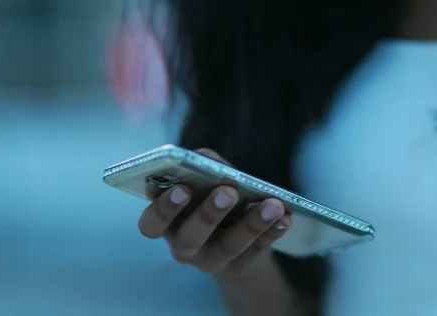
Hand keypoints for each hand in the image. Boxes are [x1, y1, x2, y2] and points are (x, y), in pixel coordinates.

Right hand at [137, 149, 291, 275]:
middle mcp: (183, 246)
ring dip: (251, 224)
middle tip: (228, 192)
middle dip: (209, 214)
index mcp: (166, 224)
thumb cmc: (209, 196)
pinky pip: (256, 252)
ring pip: (228, 247)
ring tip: (273, 204)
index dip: (164, 209)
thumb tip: (204, 158)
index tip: (182, 189)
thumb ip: (201, 167)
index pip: (151, 224)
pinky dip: (272, 233)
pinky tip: (286, 218)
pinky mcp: (238, 266)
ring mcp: (210, 261)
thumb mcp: (203, 181)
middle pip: (190, 238)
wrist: (232, 231)